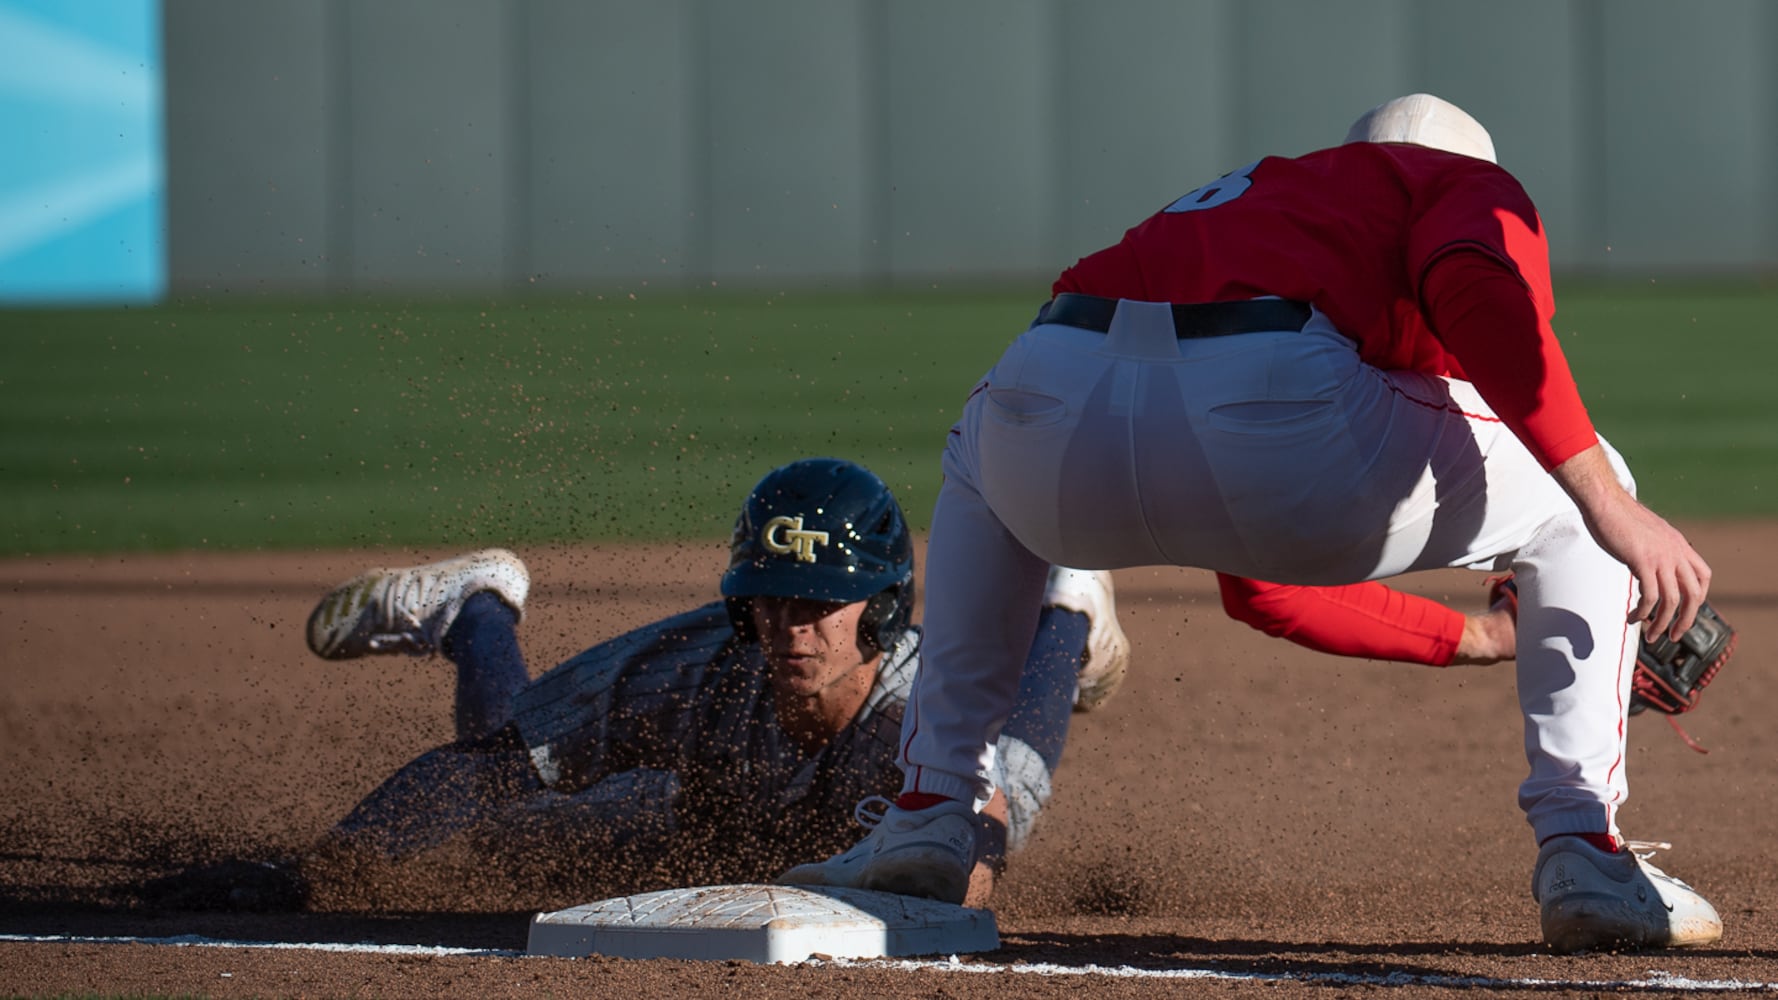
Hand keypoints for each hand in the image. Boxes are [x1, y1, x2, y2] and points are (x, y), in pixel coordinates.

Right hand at [1552, 446, 1710, 640]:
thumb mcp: (1647, 533)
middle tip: (1673, 635)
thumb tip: (1649, 561)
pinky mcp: (1642, 561)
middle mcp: (1676, 552)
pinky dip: (1643, 612)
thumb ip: (1655, 547)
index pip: (1703, 576)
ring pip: (1672, 600)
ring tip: (1651, 635)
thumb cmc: (1618, 515)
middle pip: (1693, 595)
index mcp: (1679, 545)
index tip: (1684, 611)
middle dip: (1686, 620)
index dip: (1698, 597)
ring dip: (1662, 622)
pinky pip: (1650, 595)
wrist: (1605, 501)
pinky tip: (1633, 617)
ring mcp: (1661, 557)